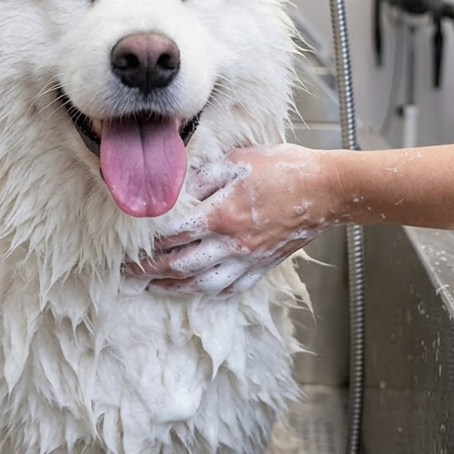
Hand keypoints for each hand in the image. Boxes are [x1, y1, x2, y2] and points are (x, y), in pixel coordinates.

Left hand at [125, 144, 340, 294]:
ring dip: (172, 287)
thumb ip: (203, 177)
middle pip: (180, 264)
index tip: (128, 245)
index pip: (173, 235)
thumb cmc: (284, 169)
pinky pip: (231, 288)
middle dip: (149, 270)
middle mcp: (232, 243)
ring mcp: (248, 259)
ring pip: (202, 283)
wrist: (327, 190)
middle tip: (126, 274)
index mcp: (222, 214)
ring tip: (151, 287)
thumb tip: (173, 190)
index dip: (147, 242)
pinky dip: (209, 293)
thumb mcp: (237, 161)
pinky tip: (195, 291)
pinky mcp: (262, 266)